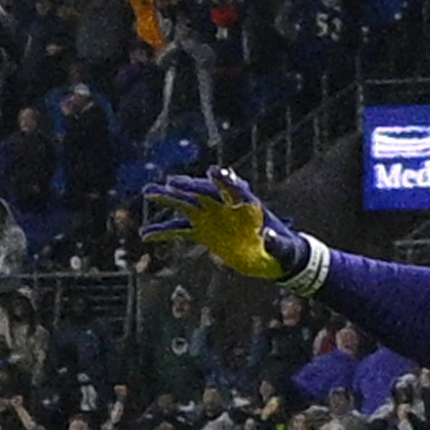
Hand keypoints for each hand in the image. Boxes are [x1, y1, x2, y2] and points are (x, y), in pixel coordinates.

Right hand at [138, 170, 313, 284]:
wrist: (274, 256)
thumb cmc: (282, 249)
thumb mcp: (283, 248)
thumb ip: (276, 242)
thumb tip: (268, 237)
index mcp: (247, 204)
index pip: (234, 188)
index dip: (224, 180)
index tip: (213, 172)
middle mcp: (225, 206)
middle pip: (203, 192)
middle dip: (187, 186)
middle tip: (170, 183)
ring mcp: (212, 218)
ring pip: (186, 205)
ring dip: (167, 199)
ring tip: (148, 193)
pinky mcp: (204, 232)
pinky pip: (181, 230)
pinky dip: (164, 232)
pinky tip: (146, 234)